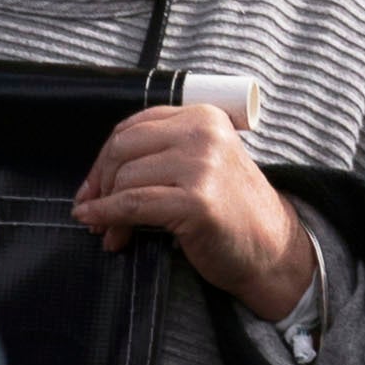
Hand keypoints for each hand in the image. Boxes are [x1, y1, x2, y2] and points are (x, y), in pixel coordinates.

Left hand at [79, 104, 306, 317]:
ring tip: (109, 232)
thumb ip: (163, 152)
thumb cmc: (231, 210)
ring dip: (106, 210)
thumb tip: (98, 173)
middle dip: (100, 182)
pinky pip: (133, 205)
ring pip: (125, 178)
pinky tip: (103, 226)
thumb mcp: (203, 163)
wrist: (271, 248)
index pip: (133, 127)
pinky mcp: (197, 201)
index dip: (104, 159)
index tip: (93, 185)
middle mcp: (204, 134)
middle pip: (123, 149)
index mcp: (204, 117)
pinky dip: (108, 216)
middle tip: (94, 209)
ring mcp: (203, 166)